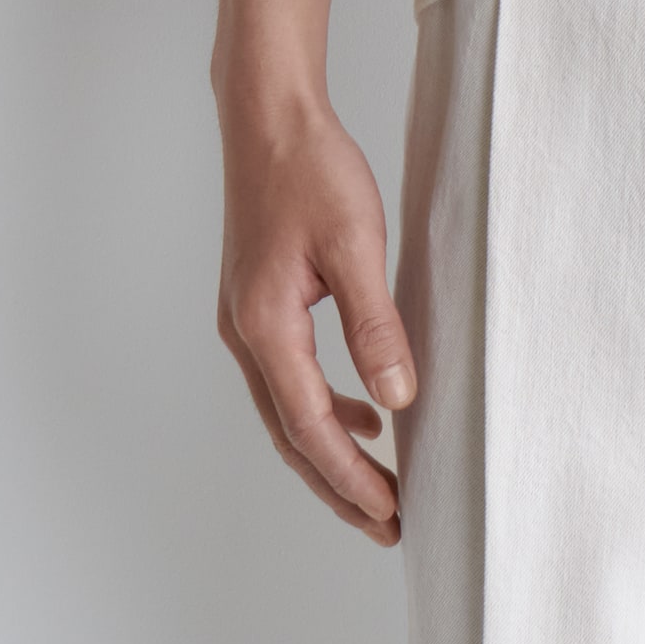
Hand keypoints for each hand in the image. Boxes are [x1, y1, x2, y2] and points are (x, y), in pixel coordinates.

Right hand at [215, 94, 416, 544]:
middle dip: (338, 486)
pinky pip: (290, 377)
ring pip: (288, 411)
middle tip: (387, 526)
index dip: (351, 478)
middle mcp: (246, 334)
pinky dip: (323, 409)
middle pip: (291, 436)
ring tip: (378, 486)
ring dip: (330, 454)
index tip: (390, 515)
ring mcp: (246, 321)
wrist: (268, 116)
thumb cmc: (311, 169)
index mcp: (266, 327)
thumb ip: (375, 325)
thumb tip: (399, 398)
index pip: (310, 429)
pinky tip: (363, 411)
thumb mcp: (355, 244)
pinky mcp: (258, 304)